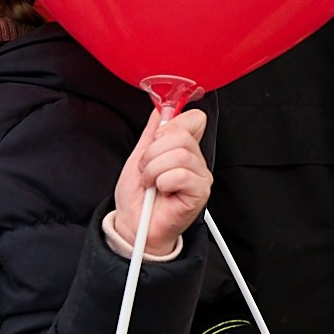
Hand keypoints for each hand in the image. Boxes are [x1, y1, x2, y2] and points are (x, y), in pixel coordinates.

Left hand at [109, 108, 210, 255]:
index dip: (172, 124)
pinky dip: (162, 181)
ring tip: (151, 182)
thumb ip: (152, 132)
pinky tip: (160, 191)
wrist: (133, 225)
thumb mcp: (138, 156)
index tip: (156, 140)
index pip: (194, 119)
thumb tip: (161, 108)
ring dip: (154, 169)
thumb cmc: (138, 198)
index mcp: (183, 148)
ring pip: (179, 155)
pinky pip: (181, 174)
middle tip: (146, 169)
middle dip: (153, 153)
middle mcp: (195, 160)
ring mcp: (200, 176)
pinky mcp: (200, 192)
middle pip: (182, 134)